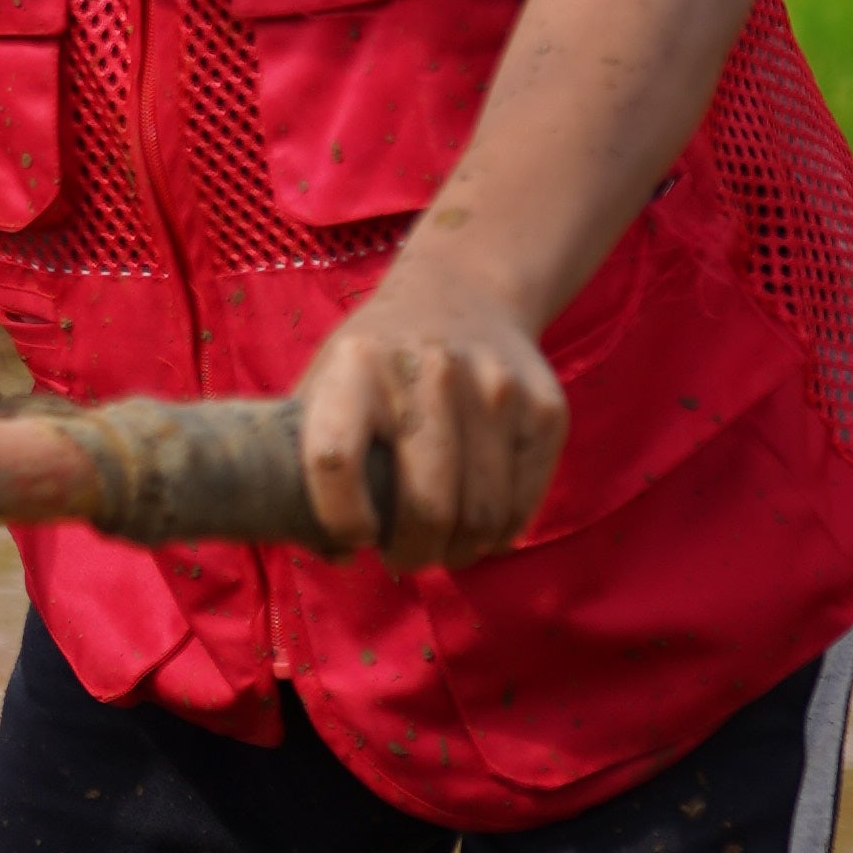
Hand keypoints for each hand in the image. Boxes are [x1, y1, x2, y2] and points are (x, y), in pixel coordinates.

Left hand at [299, 265, 567, 569]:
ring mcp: (494, 388)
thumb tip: (334, 554)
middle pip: (426, 506)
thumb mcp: (326, 381)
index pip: (334, 460)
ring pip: (481, 516)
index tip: (352, 536)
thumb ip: (308, 462)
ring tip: (440, 547)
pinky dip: (498, 534)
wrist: (463, 294)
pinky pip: (523, 505)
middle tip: (401, 558)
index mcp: (355, 366)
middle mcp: (428, 371)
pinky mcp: (544, 410)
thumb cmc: (376, 360)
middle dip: (410, 554)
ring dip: (457, 551)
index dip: (340, 518)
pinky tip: (478, 527)